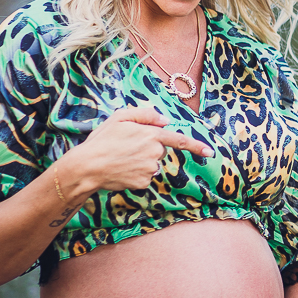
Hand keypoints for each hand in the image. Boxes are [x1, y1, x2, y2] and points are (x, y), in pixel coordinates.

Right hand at [63, 107, 212, 196]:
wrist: (86, 167)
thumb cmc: (101, 140)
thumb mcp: (120, 117)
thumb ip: (145, 114)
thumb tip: (164, 120)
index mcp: (151, 134)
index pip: (179, 139)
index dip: (196, 145)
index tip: (210, 152)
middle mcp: (154, 152)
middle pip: (159, 150)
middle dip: (147, 148)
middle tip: (125, 147)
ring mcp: (150, 169)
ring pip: (152, 164)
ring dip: (141, 161)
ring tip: (120, 158)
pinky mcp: (144, 182)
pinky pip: (145, 177)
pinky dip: (135, 174)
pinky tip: (121, 170)